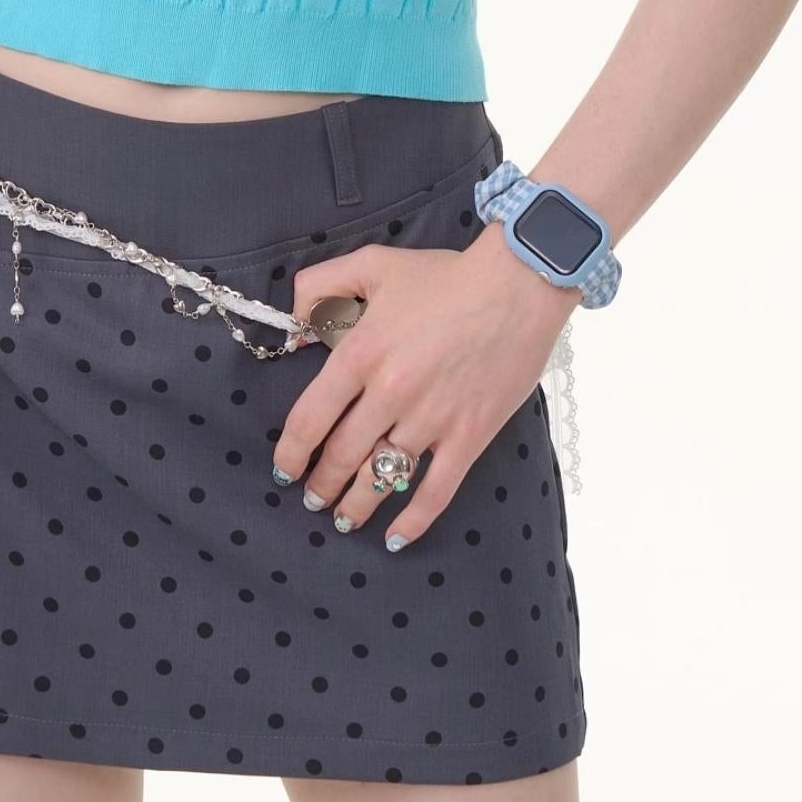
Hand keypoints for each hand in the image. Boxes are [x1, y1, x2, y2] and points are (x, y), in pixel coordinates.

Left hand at [271, 224, 578, 548]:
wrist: (517, 285)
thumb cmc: (444, 275)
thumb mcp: (371, 264)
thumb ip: (321, 285)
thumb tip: (294, 319)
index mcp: (360, 354)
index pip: (310, 418)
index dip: (291, 452)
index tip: (284, 468)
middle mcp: (389, 393)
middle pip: (342, 456)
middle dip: (321, 485)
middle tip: (312, 499)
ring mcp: (430, 419)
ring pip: (381, 478)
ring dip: (356, 506)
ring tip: (344, 520)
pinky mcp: (469, 436)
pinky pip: (436, 490)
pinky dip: (413, 520)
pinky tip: (396, 537)